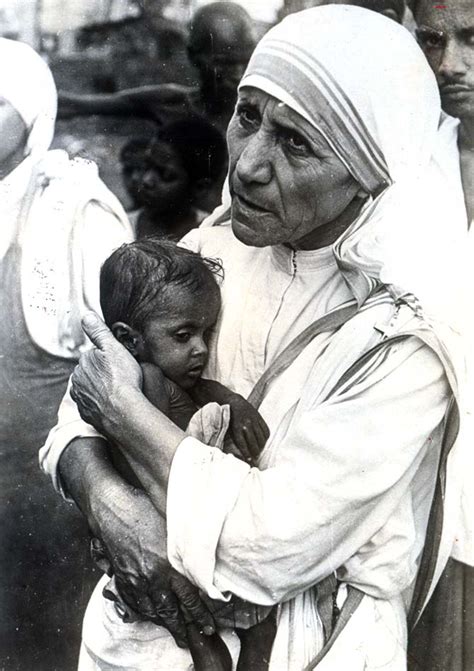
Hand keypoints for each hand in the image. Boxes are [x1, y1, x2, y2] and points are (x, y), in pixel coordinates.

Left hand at [70, 312, 141, 436]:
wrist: (123, 413)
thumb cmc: (122, 379)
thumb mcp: (113, 348)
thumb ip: (99, 331)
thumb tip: (86, 315)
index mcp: (83, 362)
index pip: (94, 355)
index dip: (109, 359)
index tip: (120, 365)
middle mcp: (77, 380)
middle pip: (92, 373)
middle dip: (103, 374)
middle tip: (122, 378)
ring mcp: (81, 399)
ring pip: (91, 389)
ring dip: (101, 389)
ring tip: (120, 392)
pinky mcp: (86, 415)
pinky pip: (93, 406)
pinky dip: (102, 405)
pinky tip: (114, 405)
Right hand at [90, 483, 214, 647]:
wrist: (112, 507)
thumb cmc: (145, 510)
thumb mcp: (173, 529)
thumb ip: (186, 550)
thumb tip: (200, 563)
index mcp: (170, 565)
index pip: (190, 599)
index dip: (201, 615)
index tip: (209, 625)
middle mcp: (153, 577)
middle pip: (171, 612)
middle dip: (183, 628)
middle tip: (192, 639)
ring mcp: (135, 580)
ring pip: (151, 610)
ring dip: (164, 623)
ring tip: (174, 631)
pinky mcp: (122, 577)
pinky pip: (133, 602)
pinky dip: (143, 612)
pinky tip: (149, 615)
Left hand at [227, 395, 269, 463]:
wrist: (234, 402)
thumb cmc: (230, 418)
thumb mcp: (229, 428)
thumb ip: (235, 438)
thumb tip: (238, 452)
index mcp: (236, 428)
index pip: (243, 444)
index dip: (247, 453)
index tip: (250, 460)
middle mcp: (246, 424)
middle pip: (253, 442)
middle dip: (255, 452)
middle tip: (256, 457)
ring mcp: (254, 420)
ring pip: (261, 438)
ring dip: (261, 446)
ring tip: (260, 450)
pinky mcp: (259, 417)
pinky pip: (266, 430)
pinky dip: (266, 437)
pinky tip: (263, 441)